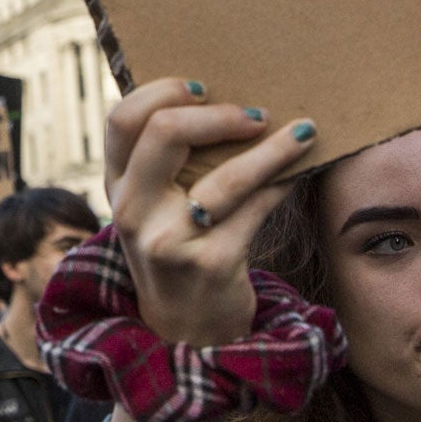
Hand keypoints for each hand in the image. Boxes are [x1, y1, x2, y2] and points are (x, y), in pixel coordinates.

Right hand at [103, 80, 315, 346]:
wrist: (187, 334)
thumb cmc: (178, 251)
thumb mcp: (154, 209)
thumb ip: (167, 163)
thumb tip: (228, 100)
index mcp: (116, 188)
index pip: (122, 120)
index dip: (161, 92)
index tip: (202, 88)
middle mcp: (133, 212)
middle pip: (164, 133)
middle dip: (219, 115)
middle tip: (257, 115)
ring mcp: (169, 240)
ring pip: (226, 176)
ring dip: (273, 148)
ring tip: (304, 132)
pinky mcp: (211, 263)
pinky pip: (258, 208)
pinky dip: (283, 183)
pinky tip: (300, 172)